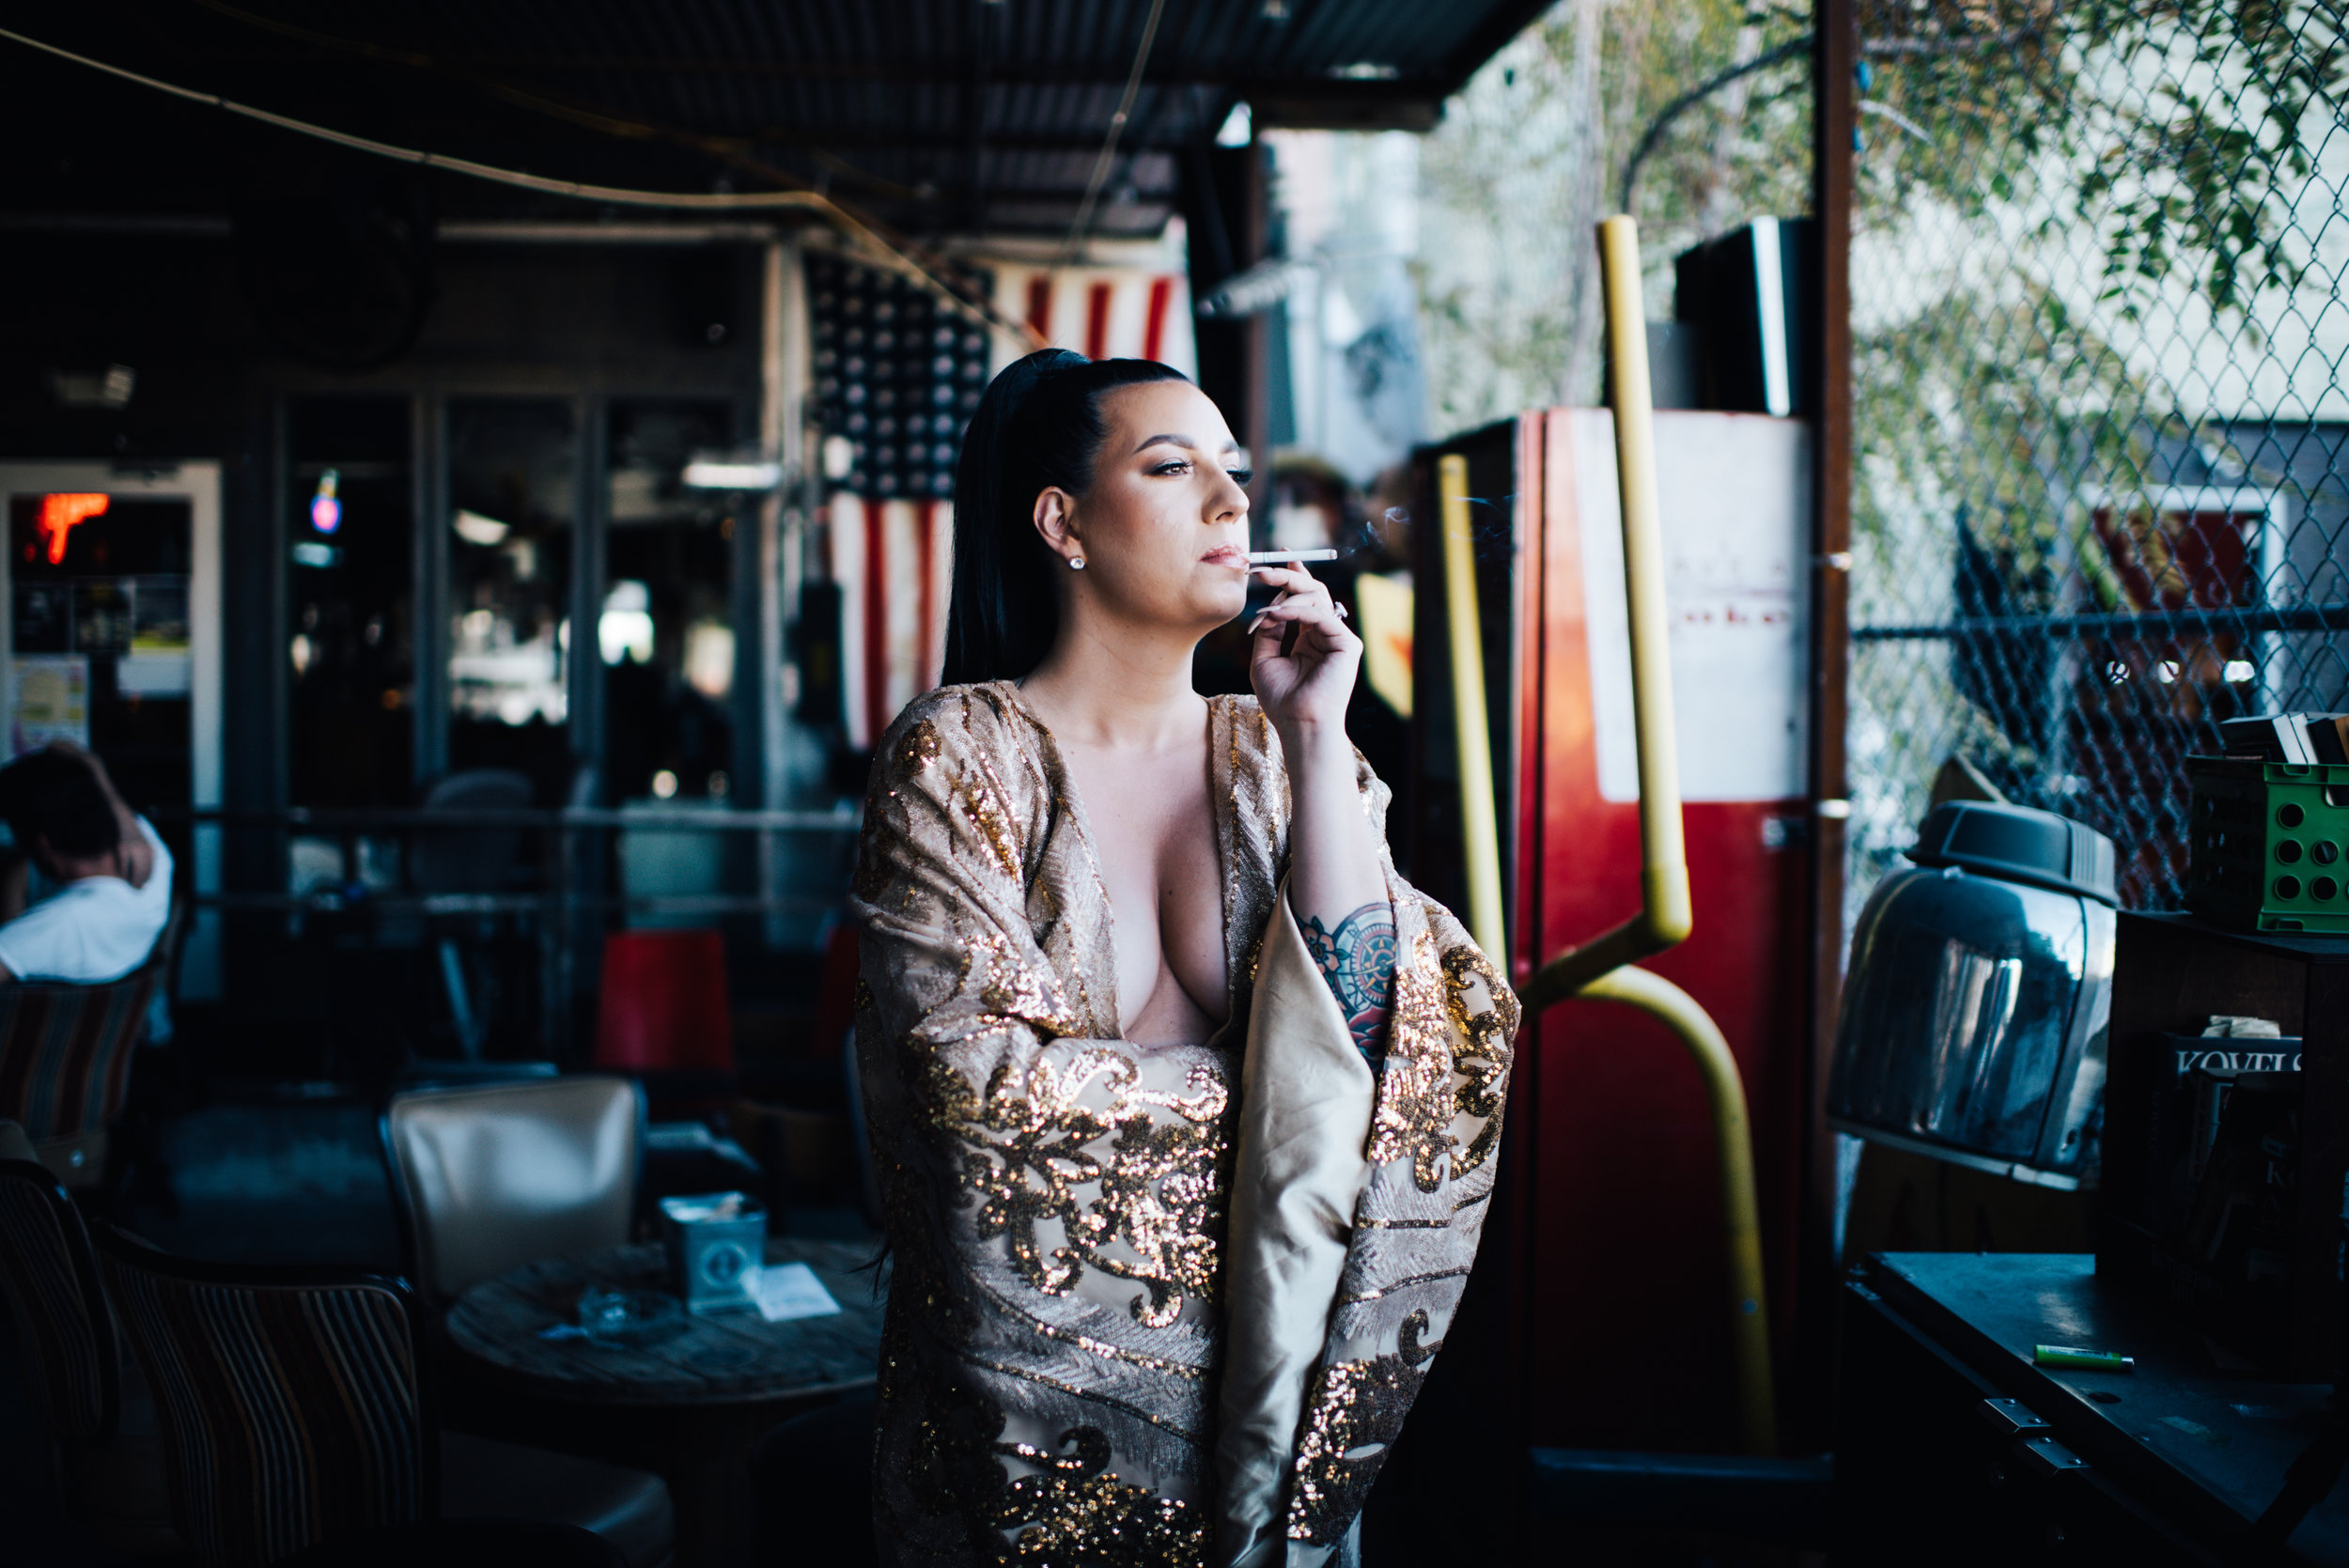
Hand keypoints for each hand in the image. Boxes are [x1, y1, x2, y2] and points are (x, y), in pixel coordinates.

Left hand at [1246, 564, 1360, 744]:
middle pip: (1312, 592)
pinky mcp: (1348, 644)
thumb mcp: (1264, 660)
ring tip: (1262, 595)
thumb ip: (1269, 631)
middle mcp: (1328, 635)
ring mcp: (1340, 638)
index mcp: (1311, 638)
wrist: (1299, 726)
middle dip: (1286, 576)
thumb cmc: (1282, 701)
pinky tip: (1275, 614)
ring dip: (1286, 593)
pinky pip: (1320, 615)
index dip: (1293, 576)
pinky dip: (1295, 611)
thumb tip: (1267, 607)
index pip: (1305, 599)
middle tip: (1260, 570)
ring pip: (1317, 598)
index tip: (1275, 557)